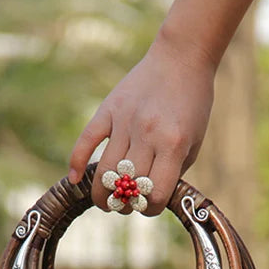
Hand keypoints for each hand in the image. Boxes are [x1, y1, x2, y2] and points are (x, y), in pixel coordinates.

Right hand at [68, 36, 215, 215]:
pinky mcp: (108, 109)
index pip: (153, 195)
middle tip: (123, 207)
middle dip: (124, 205)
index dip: (149, 209)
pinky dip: (77, 162)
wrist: (181, 59)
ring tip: (104, 201)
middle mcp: (148, 135)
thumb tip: (147, 199)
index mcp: (173, 145)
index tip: (147, 206)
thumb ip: (173, 172)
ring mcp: (125, 121)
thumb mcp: (193, 143)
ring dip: (101, 194)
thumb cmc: (192, 106)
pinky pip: (86, 140)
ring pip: (105, 172)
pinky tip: (75, 179)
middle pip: (126, 187)